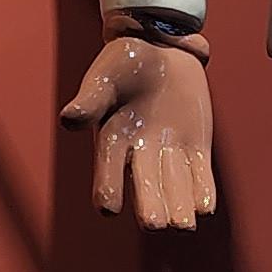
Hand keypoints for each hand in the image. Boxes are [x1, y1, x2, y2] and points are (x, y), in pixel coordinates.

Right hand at [60, 32, 217, 229]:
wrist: (162, 47)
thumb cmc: (125, 61)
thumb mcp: (105, 77)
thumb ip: (90, 101)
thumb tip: (67, 120)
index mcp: (112, 140)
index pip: (108, 171)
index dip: (107, 189)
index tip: (108, 207)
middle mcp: (139, 154)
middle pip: (145, 186)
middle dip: (150, 205)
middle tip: (155, 224)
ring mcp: (169, 152)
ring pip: (174, 185)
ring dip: (179, 204)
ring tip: (183, 224)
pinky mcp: (196, 148)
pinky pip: (200, 174)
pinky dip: (202, 190)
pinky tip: (204, 206)